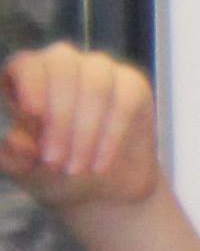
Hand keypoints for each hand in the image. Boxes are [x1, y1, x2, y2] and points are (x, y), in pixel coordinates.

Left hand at [0, 50, 165, 213]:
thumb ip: (15, 154)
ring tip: (77, 168)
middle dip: (59, 118)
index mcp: (27, 77)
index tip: (32, 112)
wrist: (101, 186)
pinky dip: (111, 136)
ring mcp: (99, 71)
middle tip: (54, 161)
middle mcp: (63, 65)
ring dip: (85, 131)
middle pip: (62, 71)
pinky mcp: (132, 85)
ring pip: (95, 86)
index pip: (27, 65)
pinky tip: (100, 163)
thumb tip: (16, 140)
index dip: (30, 83)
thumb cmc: (53, 168)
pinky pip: (124, 102)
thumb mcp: (25, 168)